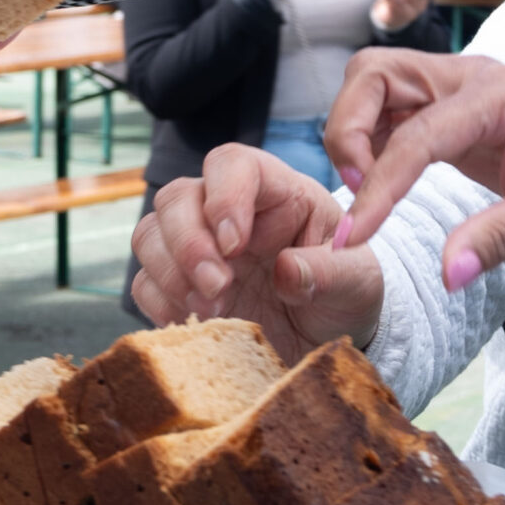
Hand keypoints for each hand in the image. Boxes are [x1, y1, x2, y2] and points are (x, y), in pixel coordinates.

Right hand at [129, 143, 384, 360]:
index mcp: (276, 193)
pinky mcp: (179, 286)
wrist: (328, 339)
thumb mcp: (360, 282)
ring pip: (150, 233)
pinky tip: (195, 322)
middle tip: (217, 288)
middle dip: (188, 243)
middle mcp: (228, 212)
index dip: (224, 196)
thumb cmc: (346, 293)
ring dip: (170, 272)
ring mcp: (198, 248)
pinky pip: (144, 282)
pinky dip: (160, 302)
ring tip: (211, 310)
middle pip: (178, 196)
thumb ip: (332, 273)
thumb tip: (288, 272)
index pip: (233, 164)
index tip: (234, 245)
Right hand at [327, 51, 504, 290]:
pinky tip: (380, 185)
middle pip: (374, 73)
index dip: (380, 187)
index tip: (355, 238)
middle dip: (347, 128)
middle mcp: (468, 77)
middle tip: (358, 194)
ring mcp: (454, 87)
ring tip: (368, 194)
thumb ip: (497, 240)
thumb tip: (447, 276)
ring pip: (372, 84)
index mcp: (498, 94)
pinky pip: (387, 110)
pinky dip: (369, 141)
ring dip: (352, 132)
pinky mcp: (446, 107)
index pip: (417, 134)